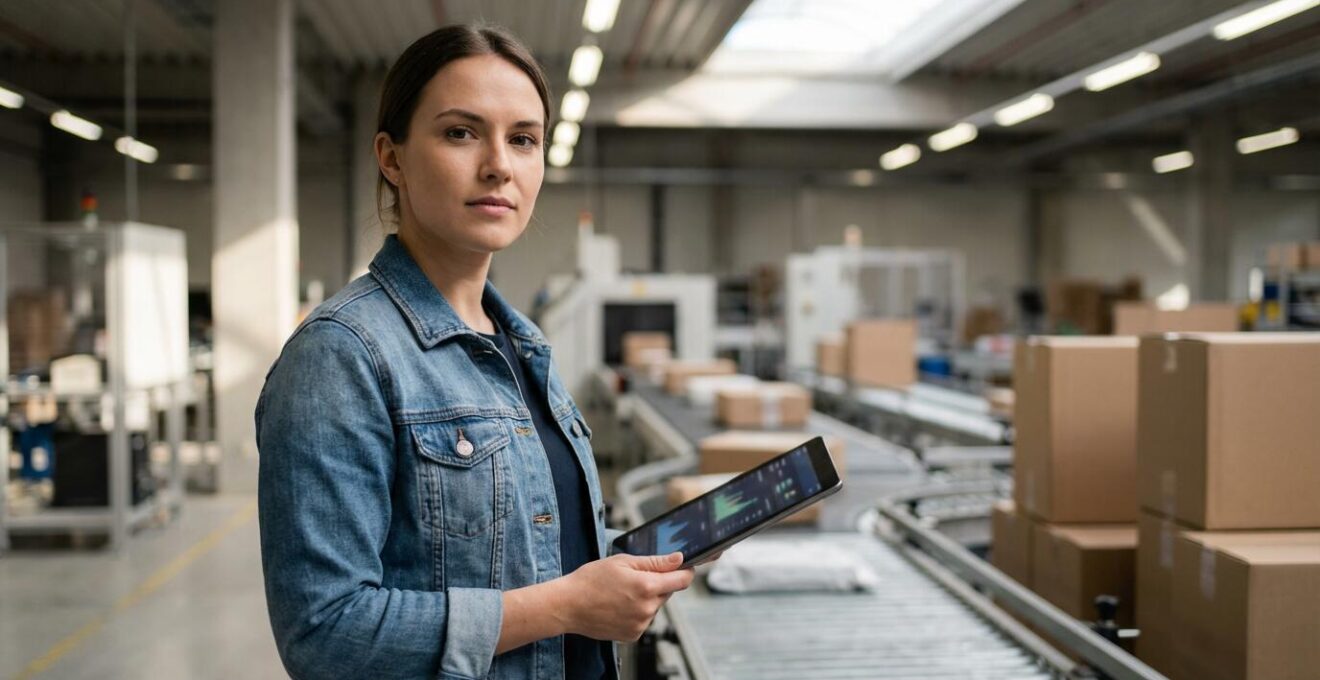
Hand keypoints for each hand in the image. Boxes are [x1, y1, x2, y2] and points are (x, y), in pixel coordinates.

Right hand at [559, 552, 693, 641]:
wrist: (568, 605)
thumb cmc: (591, 580)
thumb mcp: (623, 562)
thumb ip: (655, 562)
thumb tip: (679, 559)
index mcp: (647, 586)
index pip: (682, 580)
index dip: (685, 571)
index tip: (683, 566)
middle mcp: (647, 609)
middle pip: (667, 592)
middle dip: (657, 583)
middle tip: (633, 578)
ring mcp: (640, 624)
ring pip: (655, 606)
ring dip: (646, 599)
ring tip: (621, 593)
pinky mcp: (633, 635)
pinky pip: (643, 620)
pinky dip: (636, 612)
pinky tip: (618, 606)